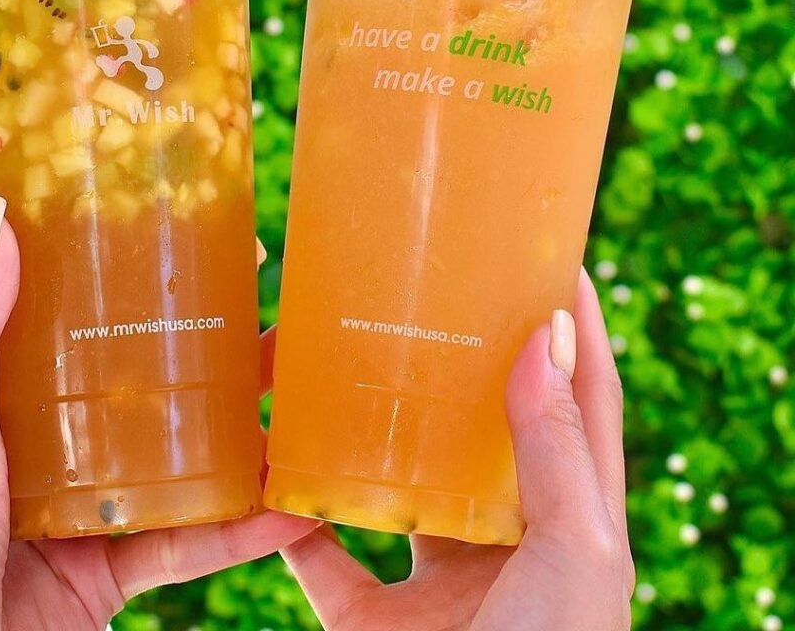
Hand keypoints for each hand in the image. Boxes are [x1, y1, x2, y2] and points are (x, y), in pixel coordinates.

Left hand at [0, 195, 317, 630]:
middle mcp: (51, 454)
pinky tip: (293, 506)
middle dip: (210, 357)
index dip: (134, 284)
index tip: (194, 243)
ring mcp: (86, 514)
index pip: (78, 326)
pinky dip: (243, 529)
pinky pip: (191, 544)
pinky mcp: (115, 575)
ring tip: (298, 399)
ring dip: (241, 437)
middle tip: (270, 317)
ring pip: (180, 464)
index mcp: (6, 407)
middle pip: (143, 391)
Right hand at [281, 270, 633, 630]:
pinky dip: (289, 516)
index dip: (573, 330)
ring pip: (391, 485)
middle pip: (479, 432)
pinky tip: (269, 464)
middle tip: (428, 292)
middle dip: (456, 364)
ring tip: (337, 360)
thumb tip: (545, 332)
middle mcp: (502, 543)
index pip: (580, 403)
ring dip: (363, 433)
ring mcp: (434, 582)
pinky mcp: (368, 623)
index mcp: (567, 522)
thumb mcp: (575, 552)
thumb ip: (558, 451)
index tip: (548, 256)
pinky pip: (318, 554)